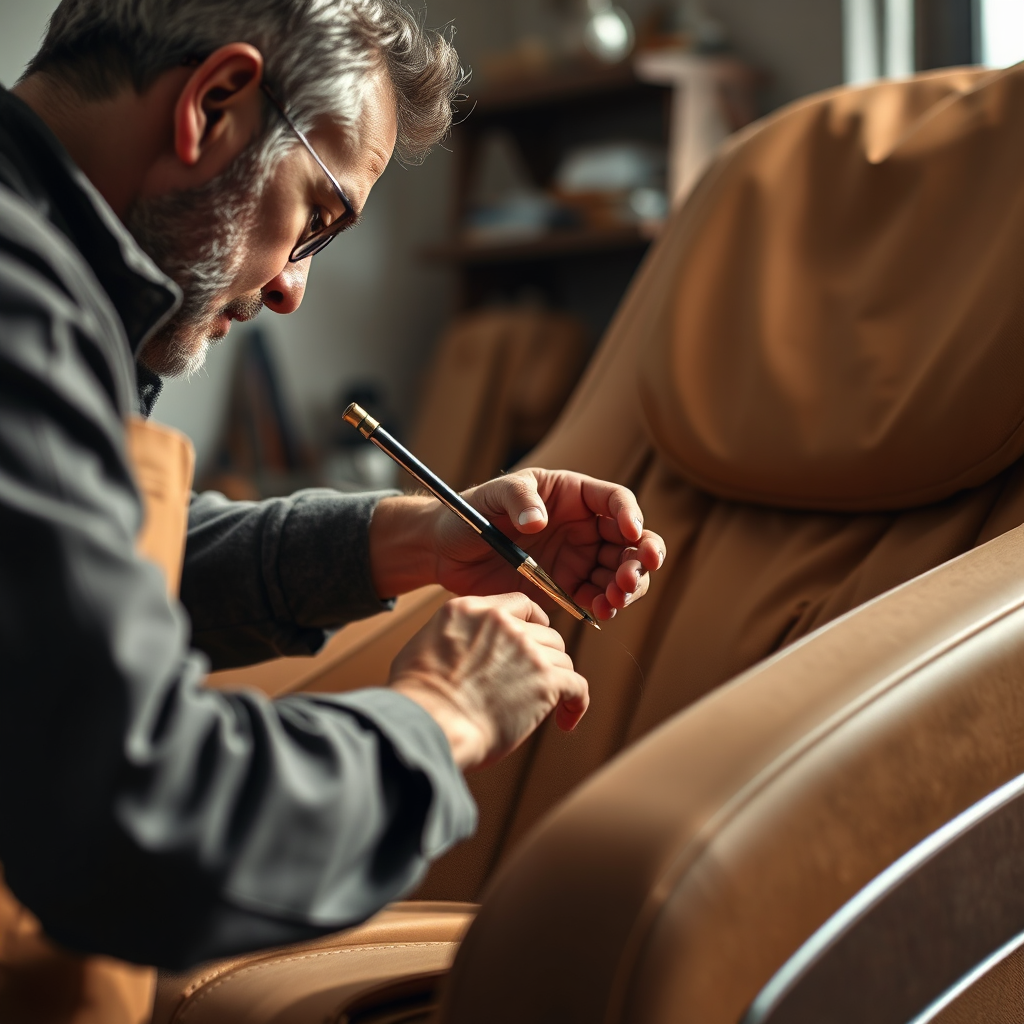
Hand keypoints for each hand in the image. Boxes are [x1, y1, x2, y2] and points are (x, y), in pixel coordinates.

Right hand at [388, 593, 588, 770]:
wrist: (430, 722)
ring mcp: (528, 649)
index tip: (536, 641)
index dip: (534, 623)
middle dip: (545, 658)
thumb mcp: (424, 644)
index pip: (520, 603)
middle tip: (535, 683)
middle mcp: (504, 622)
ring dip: (557, 682)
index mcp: (472, 608)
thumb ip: (454, 635)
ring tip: (550, 708)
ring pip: (562, 660)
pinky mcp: (546, 680)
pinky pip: (577, 686)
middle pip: (546, 634)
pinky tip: (566, 719)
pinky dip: (576, 703)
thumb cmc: (418, 697)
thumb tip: (458, 648)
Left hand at [433, 469, 665, 621]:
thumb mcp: (491, 496)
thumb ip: (517, 499)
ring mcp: (577, 559)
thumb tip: (538, 520)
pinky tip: (601, 611)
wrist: (445, 552)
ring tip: (614, 599)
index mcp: (572, 495)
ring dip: (627, 587)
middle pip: (629, 540)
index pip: (615, 500)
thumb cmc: (469, 513)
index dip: (629, 515)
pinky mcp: (566, 589)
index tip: (630, 532)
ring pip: (620, 572)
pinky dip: (605, 605)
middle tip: (629, 577)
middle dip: (639, 559)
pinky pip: (597, 597)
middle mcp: (582, 527)